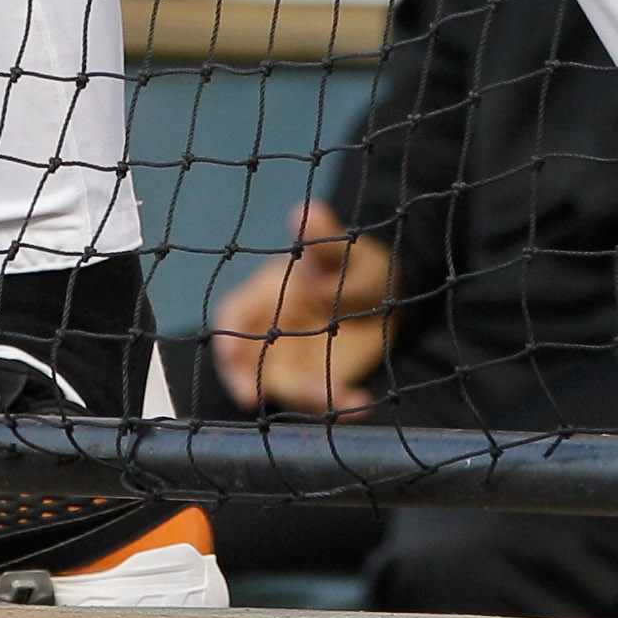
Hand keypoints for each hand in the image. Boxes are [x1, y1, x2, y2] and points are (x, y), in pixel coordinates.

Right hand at [211, 200, 393, 416]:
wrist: (388, 300)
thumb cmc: (356, 266)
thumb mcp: (345, 251)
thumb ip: (324, 241)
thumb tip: (305, 212)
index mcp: (272, 294)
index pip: (236, 314)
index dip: (228, 333)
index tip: (228, 354)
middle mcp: (276, 332)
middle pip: (248, 360)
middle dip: (243, 379)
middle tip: (248, 396)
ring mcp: (296, 361)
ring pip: (287, 386)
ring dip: (305, 397)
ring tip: (338, 399)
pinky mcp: (321, 381)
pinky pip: (323, 399)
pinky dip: (338, 405)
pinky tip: (360, 400)